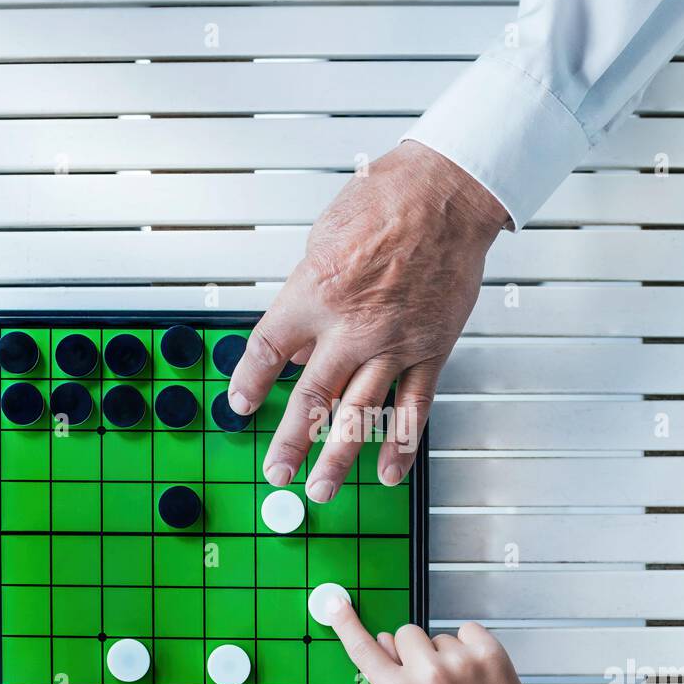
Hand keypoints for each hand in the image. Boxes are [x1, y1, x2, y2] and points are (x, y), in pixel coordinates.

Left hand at [228, 141, 506, 499]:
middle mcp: (349, 328)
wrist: (445, 194)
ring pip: (359, 415)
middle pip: (309, 398)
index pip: (267, 351)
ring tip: (320, 489)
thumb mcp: (321, 240)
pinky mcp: (429, 350)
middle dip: (289, 443)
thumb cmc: (384, 203)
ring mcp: (392, 344)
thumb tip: (295, 340)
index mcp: (312, 295)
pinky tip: (387, 471)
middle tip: (276, 471)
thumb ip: (305, 296)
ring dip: (336, 458)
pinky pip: (413, 408)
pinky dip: (400, 445)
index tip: (239, 406)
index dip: (248, 383)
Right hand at [329, 601, 586, 683]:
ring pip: (439, 636)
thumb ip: (392, 682)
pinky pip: (467, 630)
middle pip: (406, 633)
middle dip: (414, 651)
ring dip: (446, 654)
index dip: (347, 625)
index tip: (336, 603)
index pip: (364, 651)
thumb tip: (382, 641)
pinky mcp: (490, 652)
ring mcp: (462, 661)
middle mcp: (430, 675)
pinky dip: (470, 646)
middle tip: (433, 680)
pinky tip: (476, 674)